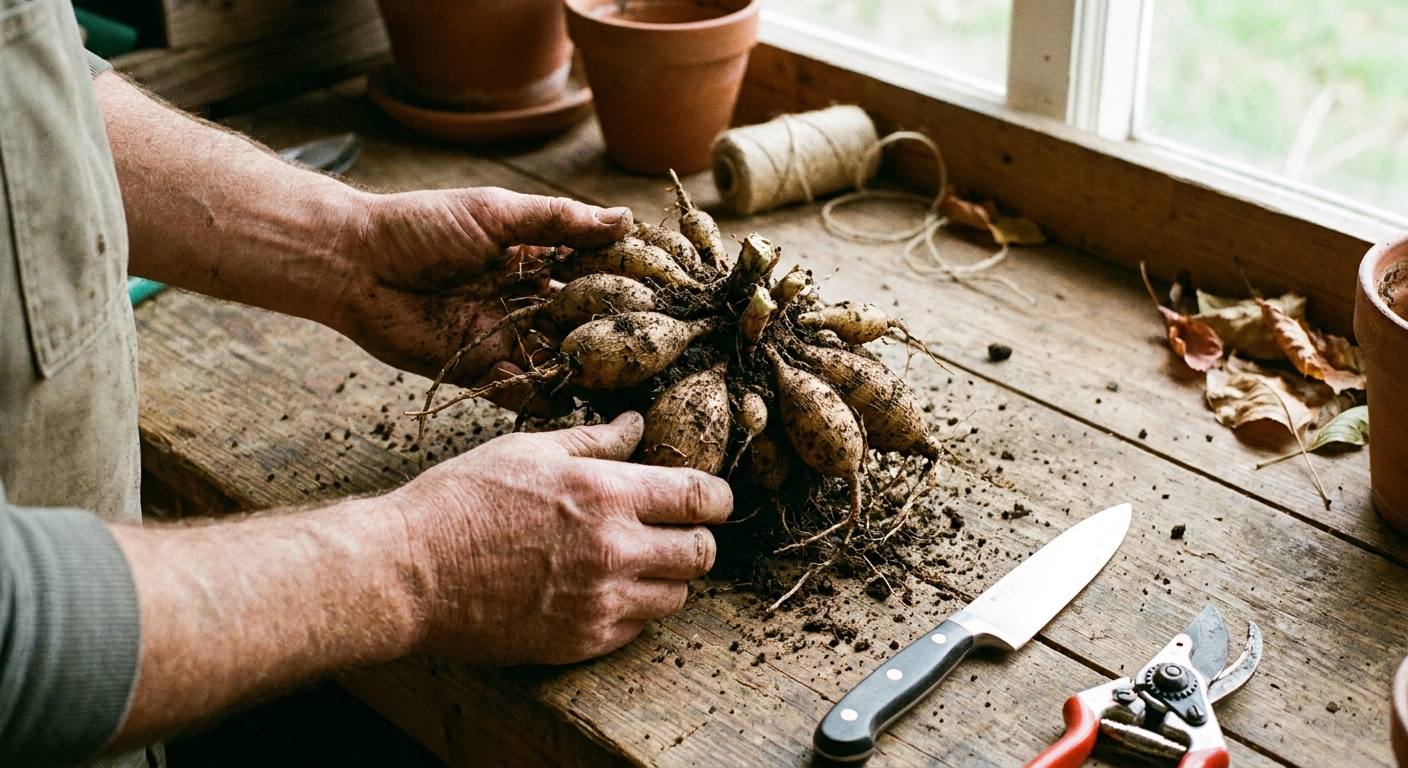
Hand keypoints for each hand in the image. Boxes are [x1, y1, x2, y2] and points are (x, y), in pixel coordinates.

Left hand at [332, 187, 632, 410]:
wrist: (352, 264)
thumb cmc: (420, 226)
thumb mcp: (495, 214)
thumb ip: (559, 222)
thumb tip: (625, 219)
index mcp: (532, 260)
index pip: (592, 277)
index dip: (626, 289)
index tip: (668, 301)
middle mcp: (524, 302)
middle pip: (581, 326)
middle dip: (614, 340)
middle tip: (659, 356)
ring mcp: (503, 338)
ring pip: (556, 362)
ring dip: (586, 374)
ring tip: (628, 389)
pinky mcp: (476, 371)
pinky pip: (518, 392)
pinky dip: (544, 400)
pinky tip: (576, 409)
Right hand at [386, 412, 732, 663]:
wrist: (410, 571)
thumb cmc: (462, 500)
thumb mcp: (528, 449)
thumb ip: (594, 441)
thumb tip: (636, 424)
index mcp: (606, 495)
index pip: (700, 498)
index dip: (718, 498)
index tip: (714, 500)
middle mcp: (613, 551)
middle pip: (701, 553)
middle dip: (697, 538)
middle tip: (675, 530)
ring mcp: (600, 603)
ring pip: (676, 596)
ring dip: (666, 577)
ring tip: (634, 560)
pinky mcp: (580, 642)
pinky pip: (636, 629)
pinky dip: (631, 610)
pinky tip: (600, 589)